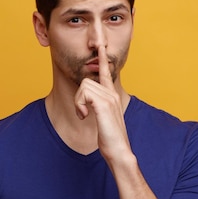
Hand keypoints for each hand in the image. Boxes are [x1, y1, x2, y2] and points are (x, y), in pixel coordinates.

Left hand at [74, 46, 130, 160]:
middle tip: (82, 114)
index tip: (101, 46)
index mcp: (112, 96)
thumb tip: (88, 106)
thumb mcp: (103, 120)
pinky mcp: (104, 104)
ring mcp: (109, 98)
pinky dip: (80, 105)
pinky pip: (84, 93)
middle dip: (78, 98)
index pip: (107, 72)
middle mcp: (112, 94)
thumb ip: (97, 109)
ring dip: (79, 103)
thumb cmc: (110, 140)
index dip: (103, 59)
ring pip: (83, 86)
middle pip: (86, 80)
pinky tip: (85, 116)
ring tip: (85, 116)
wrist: (119, 152)